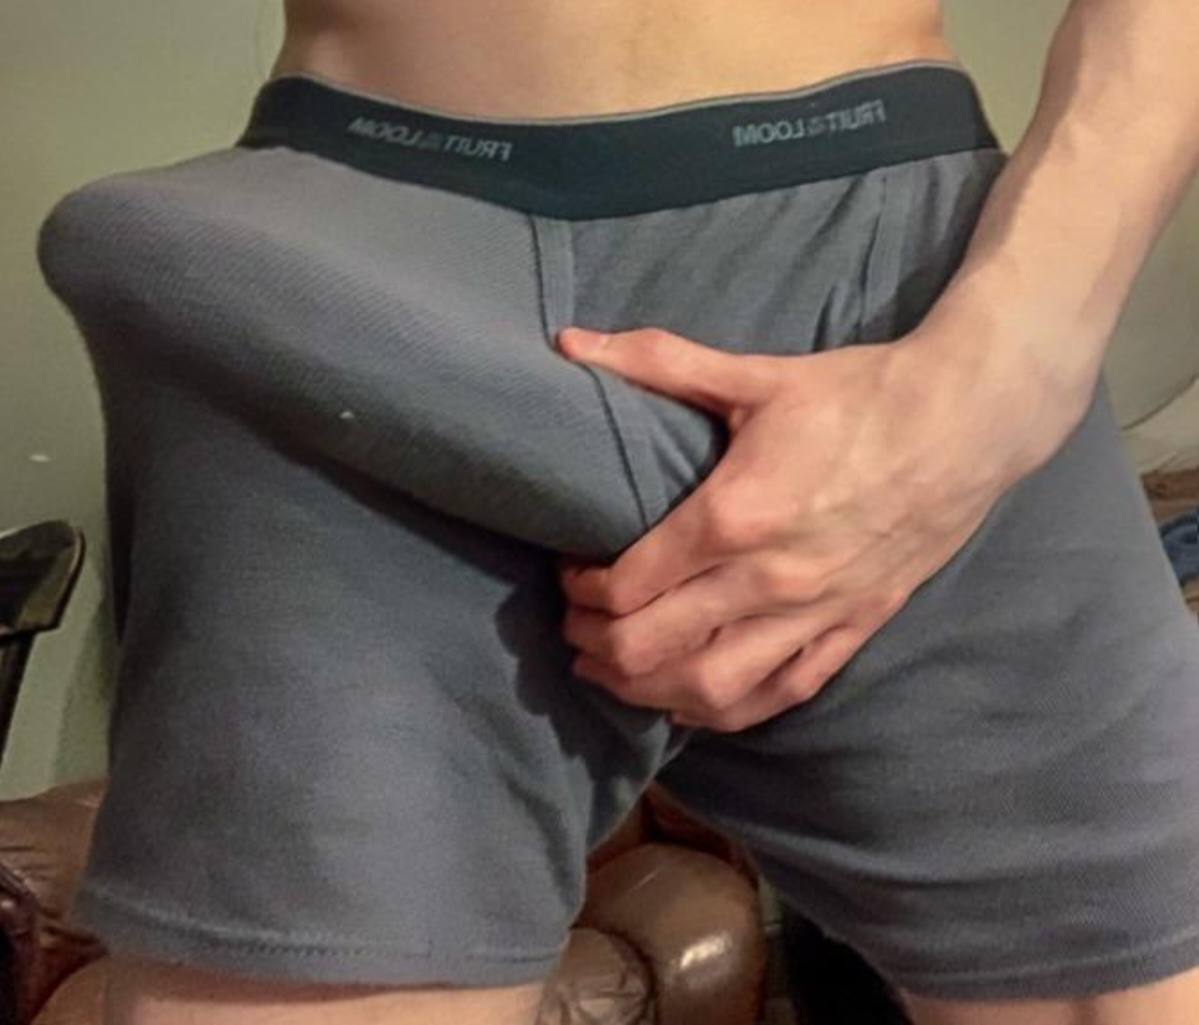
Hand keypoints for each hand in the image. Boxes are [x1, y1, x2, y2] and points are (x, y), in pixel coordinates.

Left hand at [553, 323, 1064, 731]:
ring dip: (645, 690)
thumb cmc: (858, 396)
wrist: (968, 422)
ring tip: (613, 673)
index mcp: (734, 516)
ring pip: (709, 688)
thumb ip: (656, 363)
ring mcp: (814, 615)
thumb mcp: (755, 374)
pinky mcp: (853, 630)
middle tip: (574, 629)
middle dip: (596, 644)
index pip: (628, 585)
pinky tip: (690, 707)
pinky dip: (725, 711)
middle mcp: (768, 580)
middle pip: (652, 647)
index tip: (569, 576)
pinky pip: (780, 693)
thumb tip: (567, 343)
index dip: (581, 591)